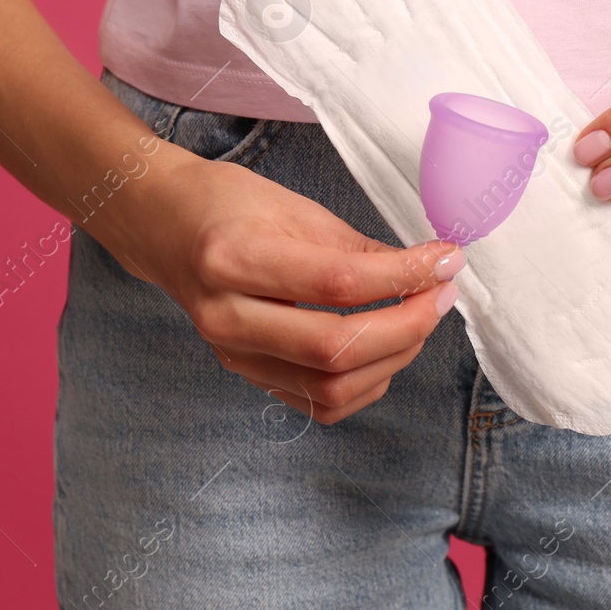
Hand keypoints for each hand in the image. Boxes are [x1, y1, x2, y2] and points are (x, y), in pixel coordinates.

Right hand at [108, 153, 465, 423]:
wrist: (164, 227)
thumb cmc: (227, 206)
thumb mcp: (294, 207)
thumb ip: (358, 247)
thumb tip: (425, 272)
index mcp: (234, 258)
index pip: (337, 283)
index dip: (404, 276)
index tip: (446, 261)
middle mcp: (227, 316)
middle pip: (335, 348)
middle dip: (406, 327)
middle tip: (441, 296)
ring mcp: (234, 354)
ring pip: (331, 388)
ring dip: (393, 359)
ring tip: (418, 320)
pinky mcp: (246, 374)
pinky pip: (318, 402)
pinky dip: (365, 383)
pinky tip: (385, 349)